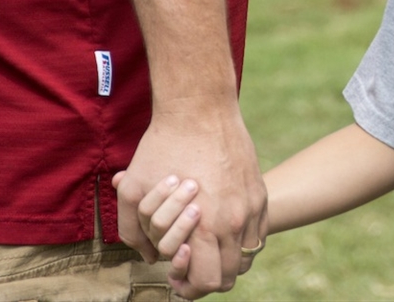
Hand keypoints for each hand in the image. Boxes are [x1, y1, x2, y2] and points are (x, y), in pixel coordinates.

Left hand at [113, 105, 267, 298]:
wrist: (200, 110)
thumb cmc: (164, 147)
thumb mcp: (134, 191)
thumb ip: (134, 232)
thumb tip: (150, 257)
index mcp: (206, 227)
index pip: (207, 281)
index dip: (190, 288)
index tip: (177, 278)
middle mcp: (235, 221)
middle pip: (229, 275)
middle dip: (207, 277)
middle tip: (189, 263)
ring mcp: (252, 206)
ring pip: (247, 255)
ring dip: (226, 259)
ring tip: (206, 247)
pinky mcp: (259, 191)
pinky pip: (257, 231)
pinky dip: (241, 238)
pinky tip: (221, 226)